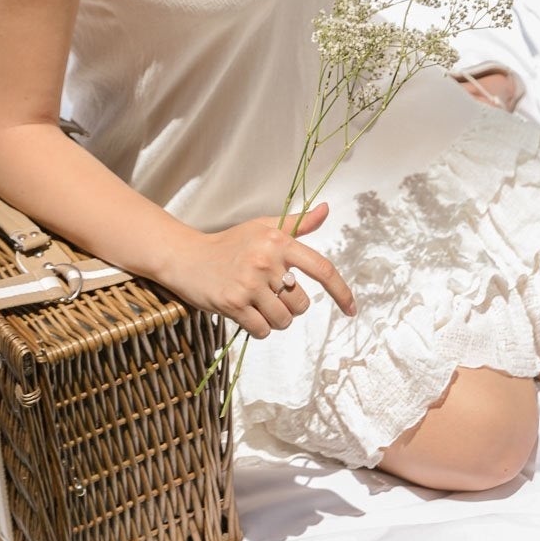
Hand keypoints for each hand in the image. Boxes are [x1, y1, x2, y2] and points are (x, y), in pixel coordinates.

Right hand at [166, 202, 355, 338]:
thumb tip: (326, 209)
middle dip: (291, 305)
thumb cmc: (230, 243)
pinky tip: (246, 313)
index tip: (351, 309)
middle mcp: (266, 261)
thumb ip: (297, 223)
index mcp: (278, 241)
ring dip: (275, 319)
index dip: (341, 291)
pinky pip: (263, 331)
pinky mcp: (233, 304)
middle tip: (269, 293)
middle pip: (302, 303)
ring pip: (284, 320)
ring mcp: (249, 283)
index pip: (321, 269)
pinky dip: (259, 328)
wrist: (188, 257)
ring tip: (257, 303)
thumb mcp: (263, 227)